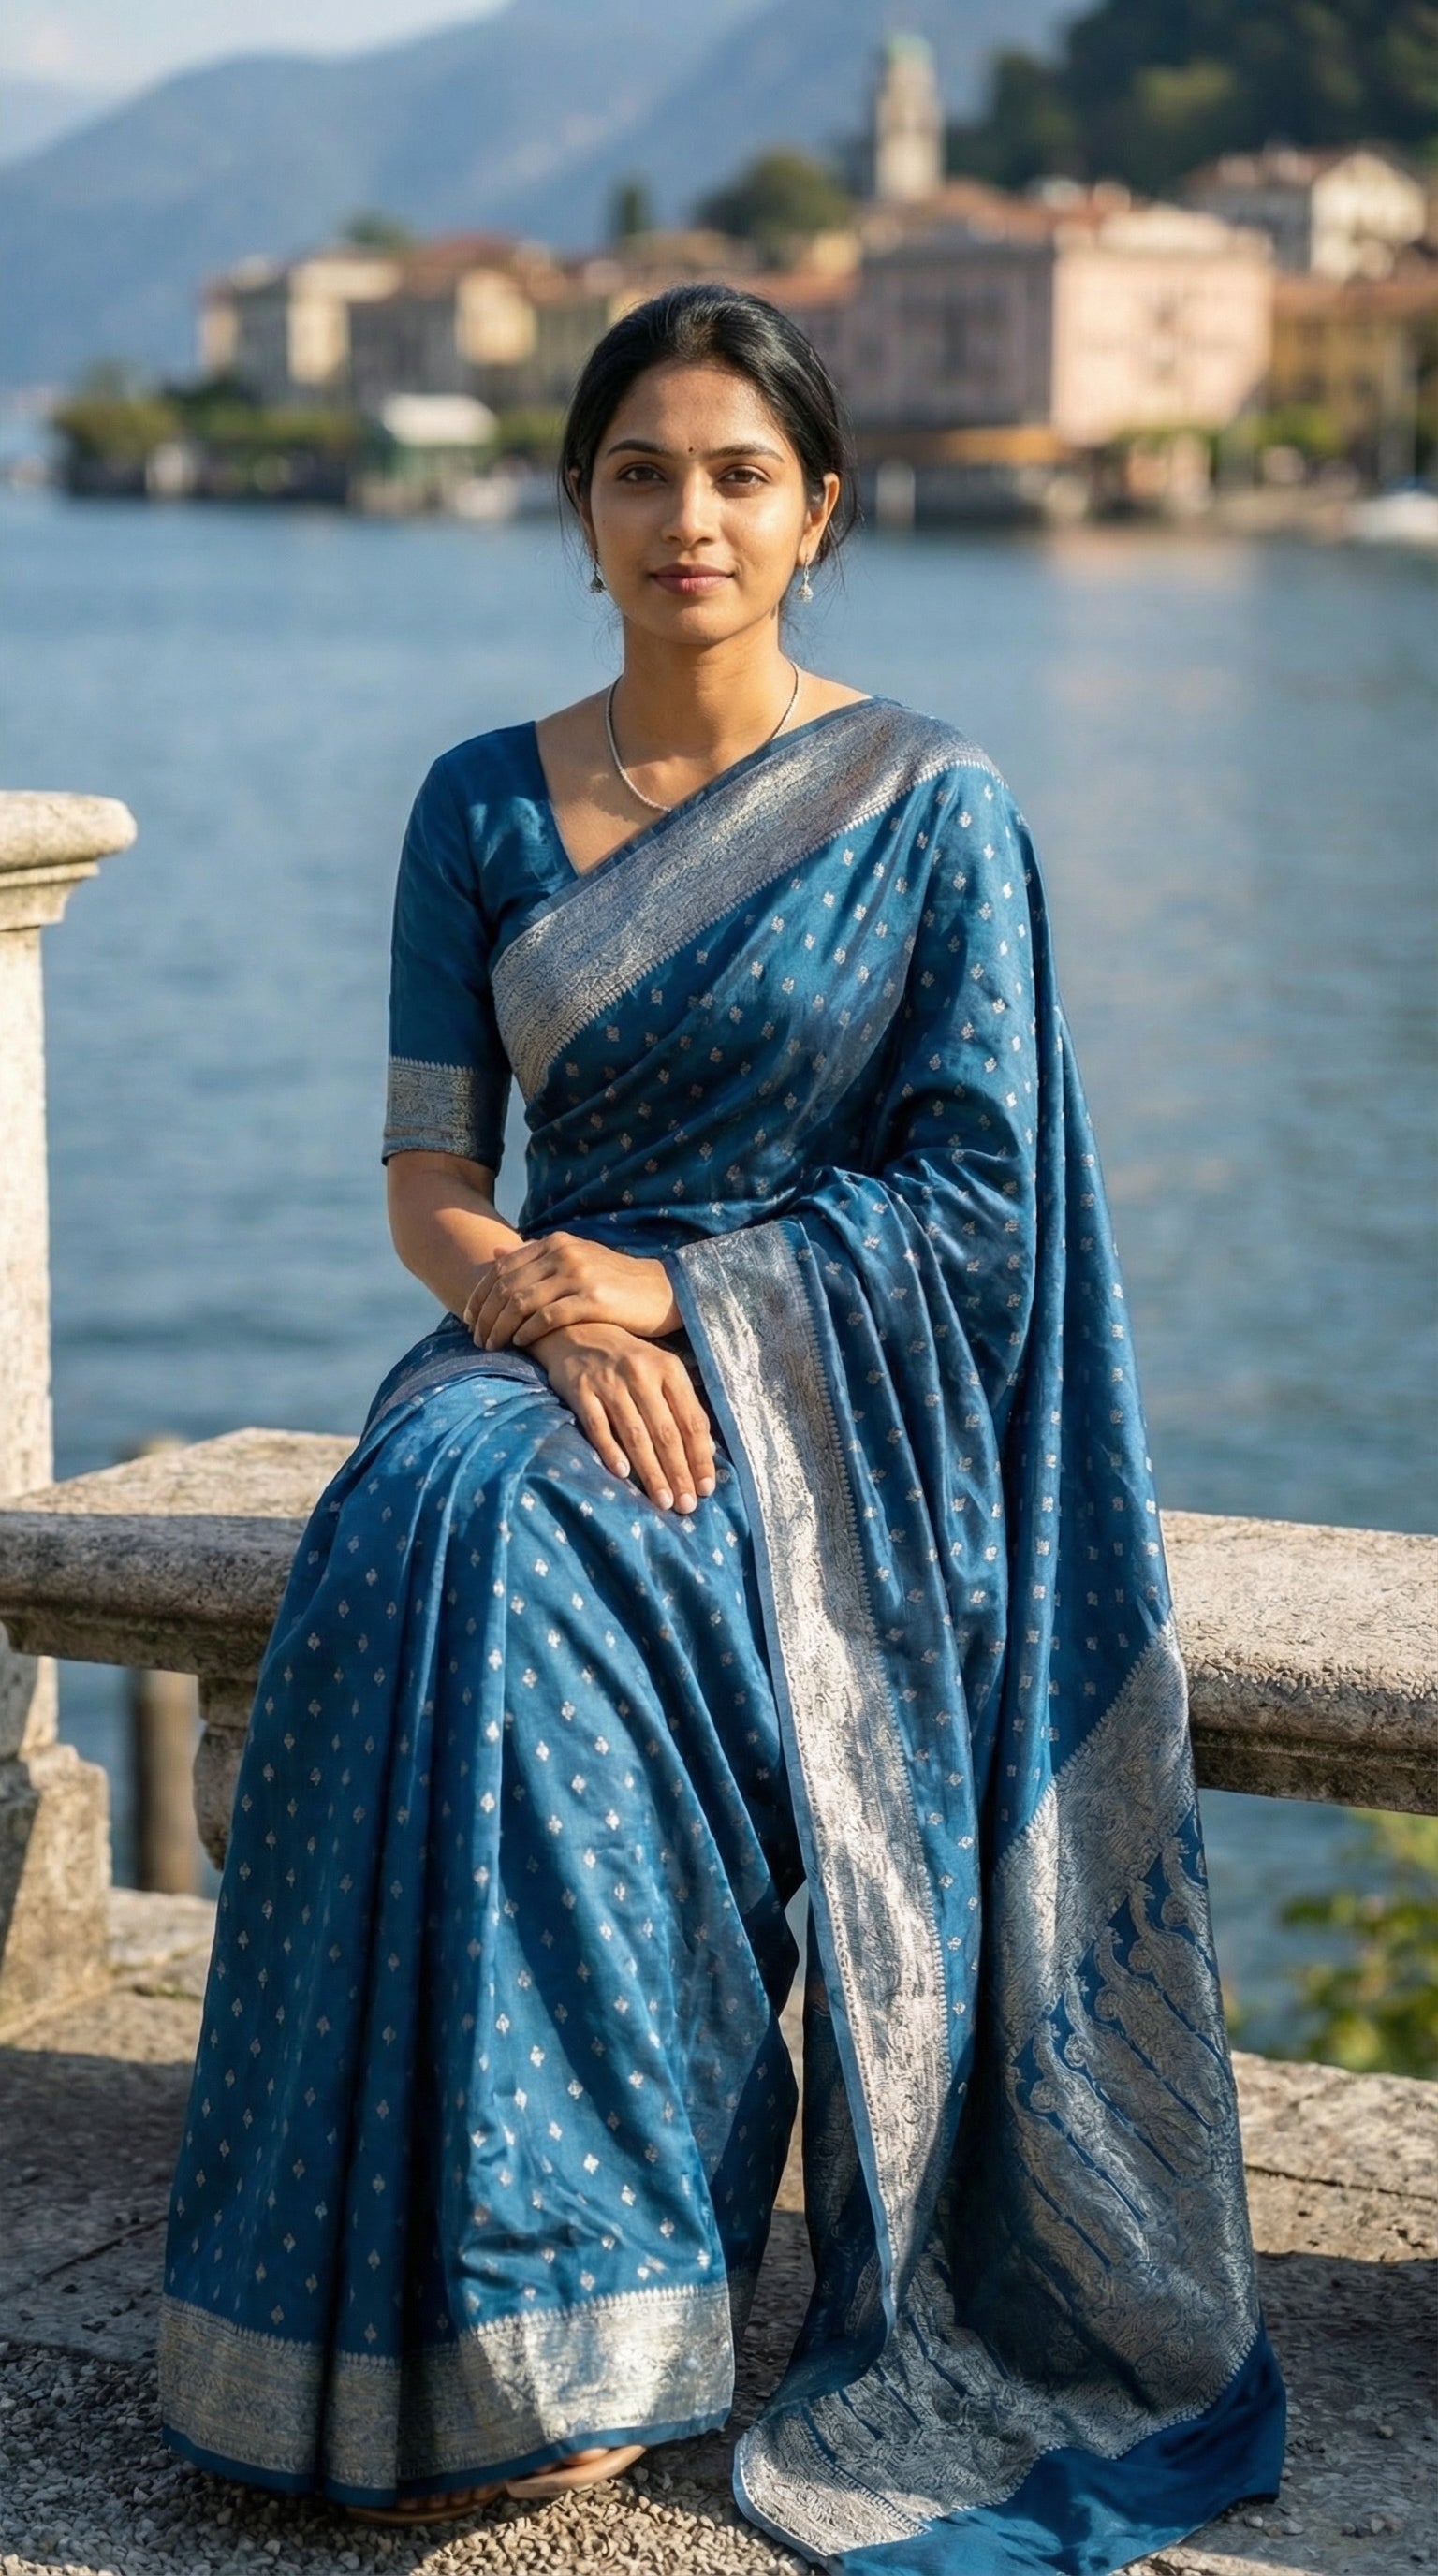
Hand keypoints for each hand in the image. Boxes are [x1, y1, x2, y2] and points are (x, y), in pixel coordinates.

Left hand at [463, 1231, 679, 1350]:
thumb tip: (494, 1251)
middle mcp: (563, 1253)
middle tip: (476, 1339)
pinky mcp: (593, 1299)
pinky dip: (528, 1331)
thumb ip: (534, 1256)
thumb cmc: (613, 1281)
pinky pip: (548, 1317)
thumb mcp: (573, 1259)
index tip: (468, 1318)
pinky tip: (520, 1343)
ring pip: (521, 1302)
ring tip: (492, 1346)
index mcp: (555, 1242)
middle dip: (485, 1315)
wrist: (661, 1291)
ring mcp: (578, 1274)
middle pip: (507, 1286)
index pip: (501, 1267)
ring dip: (500, 1327)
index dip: (479, 1294)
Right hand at [527, 1321, 715, 1514]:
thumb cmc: (627, 1359)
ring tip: (663, 1501)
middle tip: (687, 1505)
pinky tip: (622, 1474)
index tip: (706, 1488)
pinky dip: (611, 1449)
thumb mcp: (660, 1372)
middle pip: (665, 1432)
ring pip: (635, 1433)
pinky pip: (598, 1425)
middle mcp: (641, 1374)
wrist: (576, 1330)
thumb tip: (706, 1451)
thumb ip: (682, 1406)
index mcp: (669, 1369)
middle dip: (678, 1472)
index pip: (691, 1420)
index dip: (700, 1457)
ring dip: (651, 1471)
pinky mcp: (580, 1390)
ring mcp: (609, 1382)